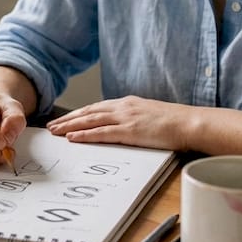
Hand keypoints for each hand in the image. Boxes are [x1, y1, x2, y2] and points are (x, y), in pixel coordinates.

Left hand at [46, 96, 188, 149]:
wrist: (190, 122)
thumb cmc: (174, 122)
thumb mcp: (150, 115)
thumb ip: (134, 118)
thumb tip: (123, 127)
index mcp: (128, 103)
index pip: (97, 108)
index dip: (78, 114)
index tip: (65, 120)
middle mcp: (123, 107)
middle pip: (88, 112)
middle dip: (68, 120)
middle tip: (51, 127)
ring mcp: (126, 118)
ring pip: (90, 121)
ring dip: (70, 127)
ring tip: (55, 132)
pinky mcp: (130, 131)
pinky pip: (102, 133)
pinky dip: (85, 135)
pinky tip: (72, 138)